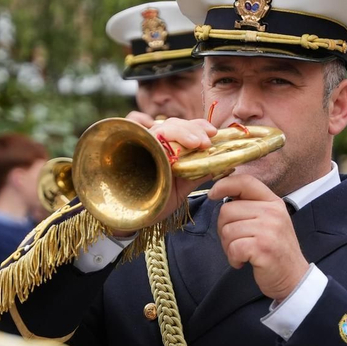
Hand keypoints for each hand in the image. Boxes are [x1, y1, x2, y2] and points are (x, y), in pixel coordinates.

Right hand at [122, 111, 216, 232]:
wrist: (126, 221)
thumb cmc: (150, 205)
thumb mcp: (179, 191)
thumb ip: (195, 176)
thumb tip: (220, 166)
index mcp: (167, 150)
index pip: (184, 129)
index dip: (199, 127)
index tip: (213, 133)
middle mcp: (153, 144)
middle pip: (174, 124)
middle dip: (193, 129)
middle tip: (207, 141)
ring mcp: (139, 146)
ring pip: (162, 127)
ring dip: (181, 132)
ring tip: (197, 143)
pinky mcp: (127, 149)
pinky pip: (144, 136)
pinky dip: (159, 137)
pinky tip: (170, 145)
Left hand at [208, 173, 310, 302]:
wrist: (293, 277)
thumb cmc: (275, 249)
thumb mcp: (269, 220)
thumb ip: (250, 206)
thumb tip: (222, 191)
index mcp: (273, 202)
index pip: (245, 181)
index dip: (224, 184)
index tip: (212, 194)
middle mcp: (272, 212)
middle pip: (227, 210)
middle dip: (224, 229)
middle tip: (237, 242)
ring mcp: (269, 229)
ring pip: (227, 230)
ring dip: (228, 246)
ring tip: (242, 253)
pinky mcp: (263, 248)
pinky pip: (233, 247)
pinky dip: (233, 258)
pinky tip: (243, 262)